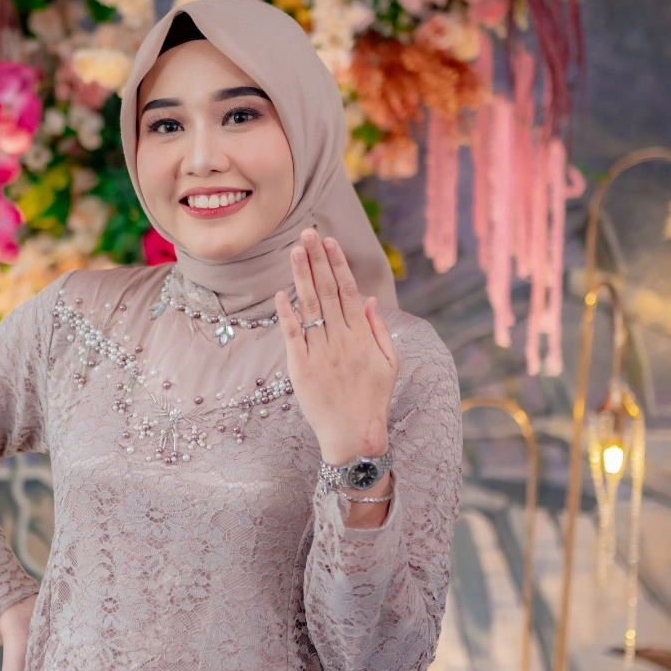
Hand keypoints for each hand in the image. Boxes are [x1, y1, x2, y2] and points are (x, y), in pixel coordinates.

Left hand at [275, 227, 398, 465]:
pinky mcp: (301, 369)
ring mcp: (320, 353)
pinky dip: (286, 314)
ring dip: (301, 277)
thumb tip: (369, 299)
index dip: (337, 265)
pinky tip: (281, 293)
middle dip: (317, 260)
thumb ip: (379, 330)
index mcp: (362, 337)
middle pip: (326, 292)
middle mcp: (341, 340)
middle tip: (307, 234)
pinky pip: (292, 336)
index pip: (347, 291)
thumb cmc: (372, 400)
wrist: (354, 436)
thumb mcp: (389, 364)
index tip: (329, 242)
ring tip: (295, 251)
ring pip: (309, 308)